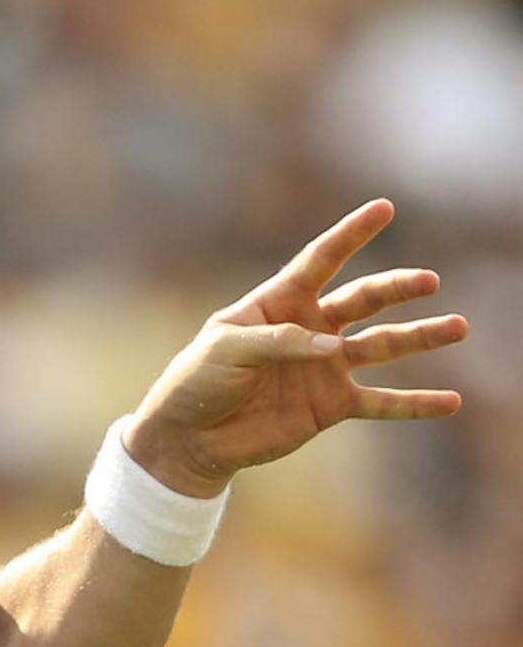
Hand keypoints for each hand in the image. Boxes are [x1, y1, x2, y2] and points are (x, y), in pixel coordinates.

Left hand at [124, 198, 466, 496]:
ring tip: (457, 327)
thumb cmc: (197, 382)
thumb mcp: (225, 350)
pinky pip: (382, 403)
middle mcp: (310, 329)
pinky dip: (415, 404)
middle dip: (396, 288)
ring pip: (382, 346)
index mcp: (278, 303)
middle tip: (428, 280)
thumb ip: (278, 342)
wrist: (189, 437)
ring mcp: (325, 367)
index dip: (351, 235)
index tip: (384, 208)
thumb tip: (332, 347)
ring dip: (420, 337)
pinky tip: (450, 402)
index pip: (320, 261)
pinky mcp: (332, 406)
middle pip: (363, 300)